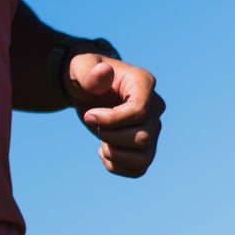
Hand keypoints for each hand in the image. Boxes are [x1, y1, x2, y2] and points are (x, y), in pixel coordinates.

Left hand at [65, 55, 163, 178]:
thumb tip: (103, 73)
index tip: (89, 115)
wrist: (87, 88)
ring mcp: (153, 127)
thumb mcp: (80, 67)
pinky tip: (103, 151)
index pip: (139, 112)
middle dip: (110, 137)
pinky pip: (139, 168)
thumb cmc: (85, 74)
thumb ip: (89, 71)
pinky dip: (117, 166)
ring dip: (115, 155)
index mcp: (143, 83)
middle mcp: (155, 106)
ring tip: (101, 141)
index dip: (111, 120)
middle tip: (93, 123)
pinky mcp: (146, 144)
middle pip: (143, 137)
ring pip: (144, 158)